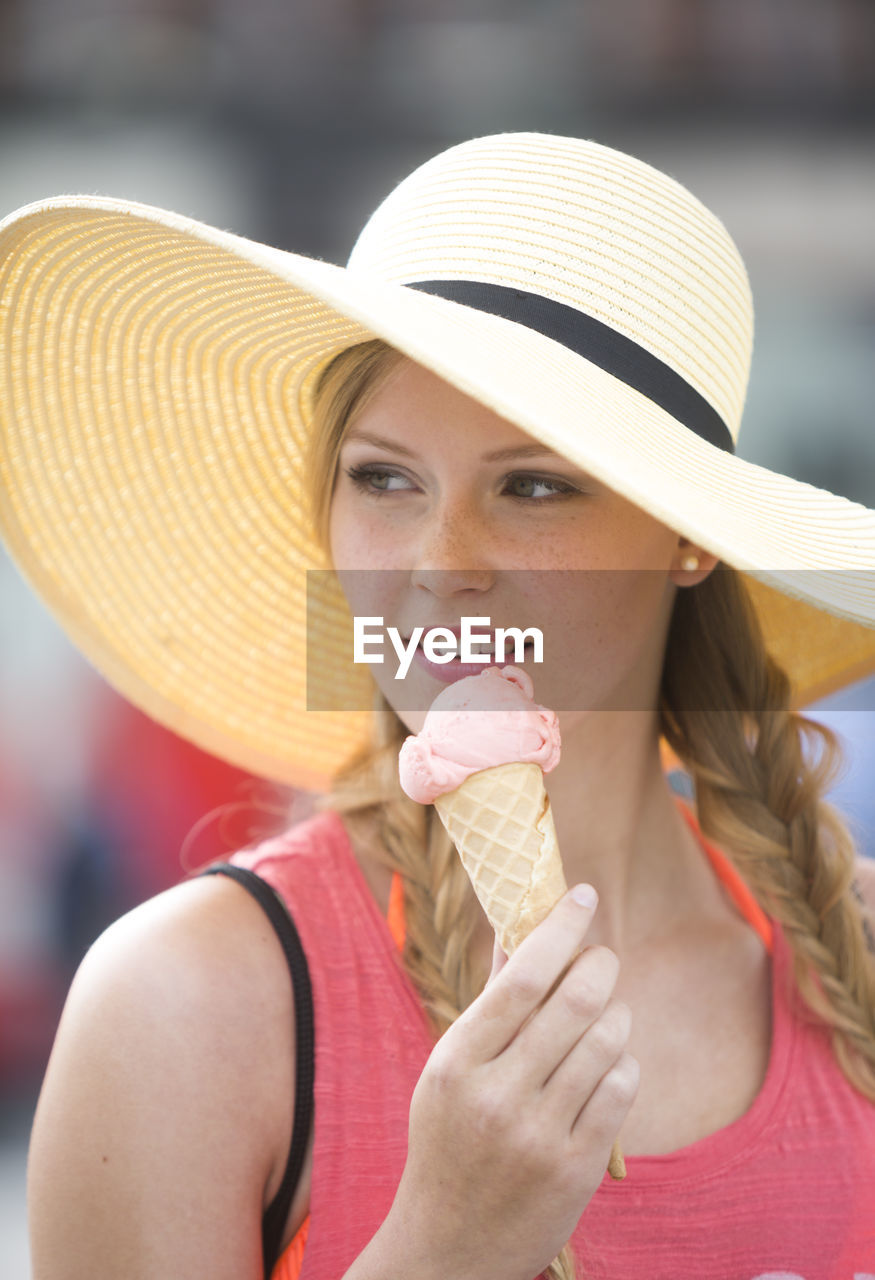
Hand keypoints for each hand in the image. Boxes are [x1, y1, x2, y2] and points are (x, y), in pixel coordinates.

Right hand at [384, 886, 637, 1279]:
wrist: (448, 1248)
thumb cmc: (449, 1139)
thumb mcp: (451, 1069)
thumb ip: (489, 999)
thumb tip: (516, 925)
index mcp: (457, 1062)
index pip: (520, 976)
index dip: (560, 928)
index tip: (583, 896)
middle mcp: (497, 1095)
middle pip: (574, 1001)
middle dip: (600, 965)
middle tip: (602, 957)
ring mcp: (539, 1134)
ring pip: (607, 1041)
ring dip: (617, 1014)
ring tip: (606, 1014)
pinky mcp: (577, 1167)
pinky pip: (622, 1087)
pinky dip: (624, 1062)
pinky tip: (608, 1063)